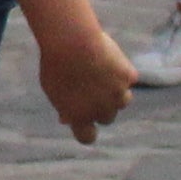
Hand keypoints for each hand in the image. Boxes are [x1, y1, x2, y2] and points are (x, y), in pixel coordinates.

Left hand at [39, 20, 135, 145]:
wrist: (72, 42)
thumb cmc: (56, 62)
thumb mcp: (52, 88)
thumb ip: (63, 106)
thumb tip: (65, 119)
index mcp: (79, 118)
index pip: (87, 137)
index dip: (88, 131)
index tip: (86, 121)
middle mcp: (101, 111)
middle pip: (108, 117)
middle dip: (102, 106)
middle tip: (91, 86)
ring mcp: (117, 95)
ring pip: (124, 100)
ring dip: (116, 91)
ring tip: (101, 72)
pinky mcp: (128, 77)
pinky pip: (128, 76)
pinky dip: (122, 69)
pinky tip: (108, 56)